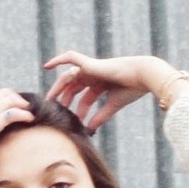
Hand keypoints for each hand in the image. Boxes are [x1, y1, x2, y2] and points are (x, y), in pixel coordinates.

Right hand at [0, 86, 36, 171]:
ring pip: (9, 98)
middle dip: (17, 98)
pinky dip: (24, 114)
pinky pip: (13, 113)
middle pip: (3, 93)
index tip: (15, 108)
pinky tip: (30, 119)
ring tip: (31, 112)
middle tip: (27, 108)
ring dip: (23, 104)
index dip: (6, 101)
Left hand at [43, 48, 174, 130]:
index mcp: (101, 84)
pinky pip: (70, 57)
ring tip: (49, 100)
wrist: (142, 77)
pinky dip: (58, 59)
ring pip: (68, 77)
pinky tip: (46, 66)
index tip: (72, 120)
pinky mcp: (90, 63)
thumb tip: (89, 130)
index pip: (84, 96)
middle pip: (73, 87)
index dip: (77, 108)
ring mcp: (91, 68)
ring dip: (58, 88)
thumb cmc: (132, 89)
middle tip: (55, 111)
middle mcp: (94, 75)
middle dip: (64, 99)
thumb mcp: (112, 105)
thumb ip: (100, 116)